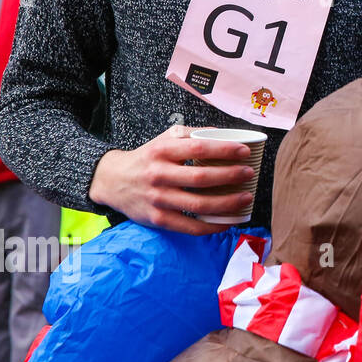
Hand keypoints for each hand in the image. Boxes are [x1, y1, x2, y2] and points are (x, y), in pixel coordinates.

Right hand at [87, 125, 256, 234]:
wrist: (112, 181)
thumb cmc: (147, 158)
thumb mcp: (164, 139)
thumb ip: (191, 134)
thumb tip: (225, 134)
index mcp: (163, 151)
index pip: (199, 148)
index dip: (225, 150)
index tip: (245, 152)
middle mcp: (159, 175)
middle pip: (202, 178)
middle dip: (231, 176)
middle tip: (249, 174)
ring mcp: (158, 199)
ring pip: (199, 205)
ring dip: (227, 203)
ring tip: (246, 197)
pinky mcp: (157, 219)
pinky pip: (189, 226)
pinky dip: (211, 226)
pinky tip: (227, 221)